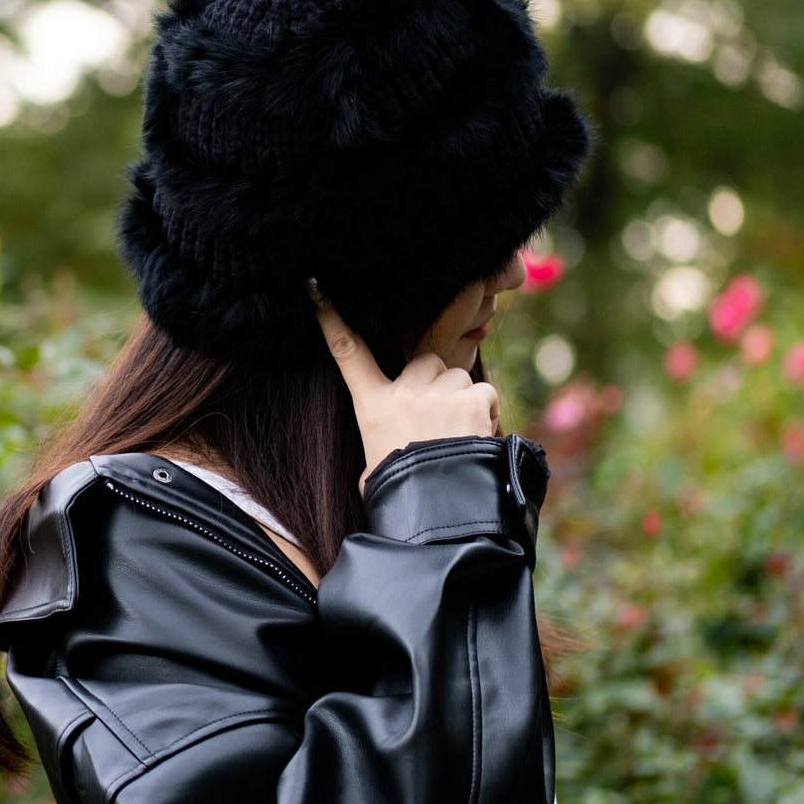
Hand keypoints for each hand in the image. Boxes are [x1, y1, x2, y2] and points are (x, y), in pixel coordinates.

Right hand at [312, 283, 499, 492]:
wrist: (435, 514)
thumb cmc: (403, 496)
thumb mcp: (374, 465)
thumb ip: (383, 439)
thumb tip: (389, 448)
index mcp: (372, 405)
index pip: (348, 353)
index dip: (332, 319)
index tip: (316, 289)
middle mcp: (402, 392)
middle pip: (426, 362)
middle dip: (437, 384)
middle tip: (440, 425)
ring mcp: (436, 393)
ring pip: (458, 378)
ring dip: (463, 402)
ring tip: (459, 440)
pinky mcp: (470, 399)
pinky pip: (484, 394)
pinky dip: (486, 414)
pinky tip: (478, 440)